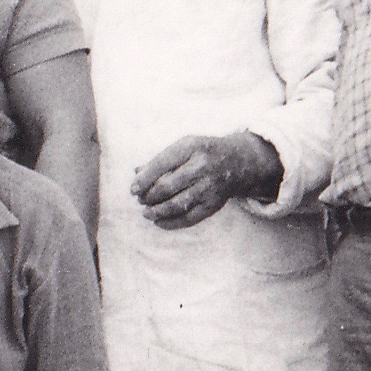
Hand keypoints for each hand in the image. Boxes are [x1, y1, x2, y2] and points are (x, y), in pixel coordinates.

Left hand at [132, 133, 283, 228]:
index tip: (133, 189)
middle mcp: (202, 167)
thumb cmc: (202, 153)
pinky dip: (170, 223)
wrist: (237, 162)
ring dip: (157, 211)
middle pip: (167, 187)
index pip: (162, 164)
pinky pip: (188, 218)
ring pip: (176, 205)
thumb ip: (160, 159)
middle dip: (149, 196)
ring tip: (146, 213)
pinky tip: (159, 221)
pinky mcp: (213, 204)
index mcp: (192, 148)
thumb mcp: (184, 147)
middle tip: (141, 200)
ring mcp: (209, 187)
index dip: (144, 179)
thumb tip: (137, 174)